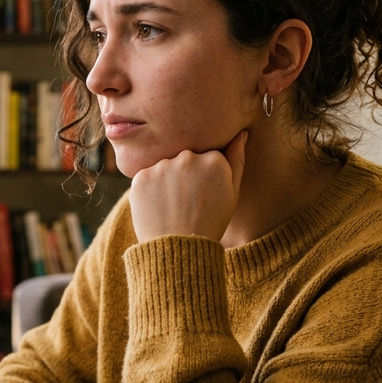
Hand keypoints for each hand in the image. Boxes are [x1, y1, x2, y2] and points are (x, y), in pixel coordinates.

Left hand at [129, 130, 246, 242]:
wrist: (179, 249)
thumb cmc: (210, 222)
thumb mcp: (232, 193)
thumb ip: (236, 159)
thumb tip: (240, 133)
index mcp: (214, 159)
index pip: (206, 156)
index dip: (205, 176)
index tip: (204, 195)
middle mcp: (187, 157)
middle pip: (184, 158)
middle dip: (185, 175)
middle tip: (187, 202)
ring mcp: (162, 166)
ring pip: (164, 166)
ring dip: (166, 181)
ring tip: (172, 206)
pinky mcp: (140, 177)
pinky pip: (146, 176)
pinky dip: (150, 189)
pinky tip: (158, 207)